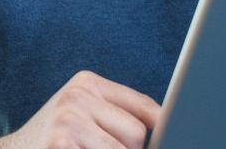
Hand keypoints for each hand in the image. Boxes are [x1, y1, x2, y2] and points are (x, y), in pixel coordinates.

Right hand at [0, 70, 162, 148]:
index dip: (162, 128)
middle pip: (138, 132)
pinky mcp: (61, 144)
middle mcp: (77, 96)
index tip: (173, 137)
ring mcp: (68, 121)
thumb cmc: (53, 139)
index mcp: (87, 83)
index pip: (145, 107)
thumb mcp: (82, 114)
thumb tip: (167, 128)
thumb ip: (116, 115)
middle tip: (102, 148)